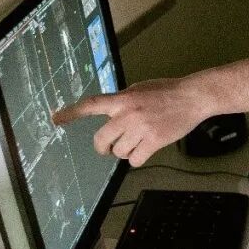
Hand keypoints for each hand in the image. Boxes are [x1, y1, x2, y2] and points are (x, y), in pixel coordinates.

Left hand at [51, 77, 207, 166]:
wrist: (192, 97)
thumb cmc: (167, 91)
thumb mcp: (139, 89)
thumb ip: (123, 101)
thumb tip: (110, 114)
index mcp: (122, 99)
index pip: (90, 105)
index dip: (71, 113)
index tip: (55, 119)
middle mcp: (127, 114)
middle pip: (100, 140)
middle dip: (102, 147)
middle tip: (107, 148)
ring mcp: (140, 129)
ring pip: (119, 152)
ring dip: (124, 151)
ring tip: (136, 142)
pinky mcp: (154, 141)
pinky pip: (134, 159)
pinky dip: (137, 158)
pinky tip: (145, 150)